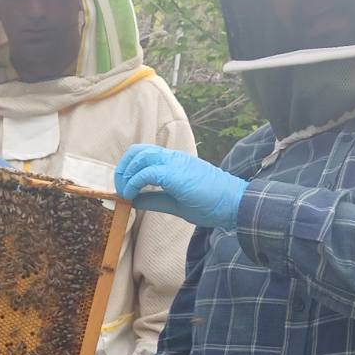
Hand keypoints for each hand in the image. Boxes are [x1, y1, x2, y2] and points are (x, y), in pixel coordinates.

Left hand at [115, 144, 246, 229]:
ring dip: (126, 175)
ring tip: (125, 193)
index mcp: (174, 162)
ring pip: (140, 156)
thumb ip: (153, 199)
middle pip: (137, 151)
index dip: (128, 168)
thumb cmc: (210, 203)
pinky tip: (131, 196)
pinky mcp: (175, 174)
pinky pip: (146, 172)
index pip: (144, 154)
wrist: (234, 203)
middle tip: (120, 190)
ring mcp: (175, 163)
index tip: (124, 189)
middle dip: (122, 169)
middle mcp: (173, 158)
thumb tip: (133, 200)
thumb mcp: (174, 202)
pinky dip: (133, 183)